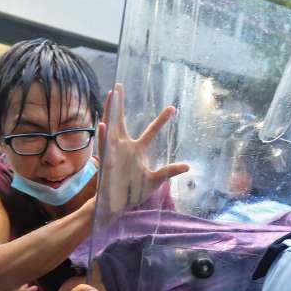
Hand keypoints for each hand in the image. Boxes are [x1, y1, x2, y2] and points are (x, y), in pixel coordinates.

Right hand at [97, 83, 188, 213]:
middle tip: (120, 86)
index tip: (172, 108)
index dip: (161, 120)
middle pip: (122, 120)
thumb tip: (187, 166)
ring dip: (110, 111)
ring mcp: (114, 151)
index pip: (151, 130)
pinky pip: (104, 146)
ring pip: (111, 126)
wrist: (117, 205)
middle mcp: (124, 146)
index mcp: (137, 149)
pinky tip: (103, 123)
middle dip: (120, 103)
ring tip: (111, 95)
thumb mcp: (155, 180)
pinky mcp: (106, 161)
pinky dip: (103, 136)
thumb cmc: (133, 192)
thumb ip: (169, 171)